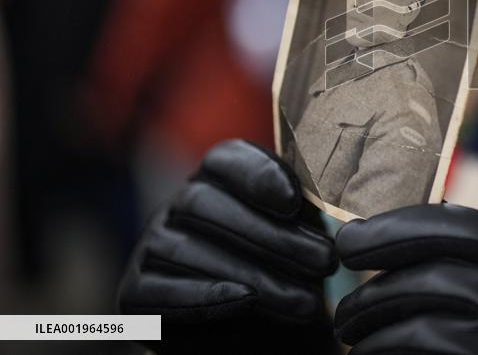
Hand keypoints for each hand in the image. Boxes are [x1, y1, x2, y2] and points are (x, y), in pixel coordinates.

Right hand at [118, 140, 338, 353]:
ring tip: (307, 301)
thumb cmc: (289, 274)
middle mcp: (176, 205)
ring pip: (189, 248)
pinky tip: (246, 301)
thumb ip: (304, 211)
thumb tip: (325, 192)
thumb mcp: (303, 236)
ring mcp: (150, 246)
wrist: (265, 339)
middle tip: (324, 262)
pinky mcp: (134, 294)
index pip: (225, 158)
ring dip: (254, 274)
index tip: (295, 204)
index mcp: (216, 179)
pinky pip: (160, 291)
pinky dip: (205, 295)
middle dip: (271, 235)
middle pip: (206, 203)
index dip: (258, 175)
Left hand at [333, 203, 477, 353]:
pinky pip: (422, 343)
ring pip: (422, 305)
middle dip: (377, 262)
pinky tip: (366, 353)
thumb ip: (467, 267)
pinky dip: (383, 345)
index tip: (355, 235)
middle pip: (437, 262)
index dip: (402, 223)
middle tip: (342, 269)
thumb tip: (382, 231)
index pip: (465, 224)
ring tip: (348, 328)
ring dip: (371, 313)